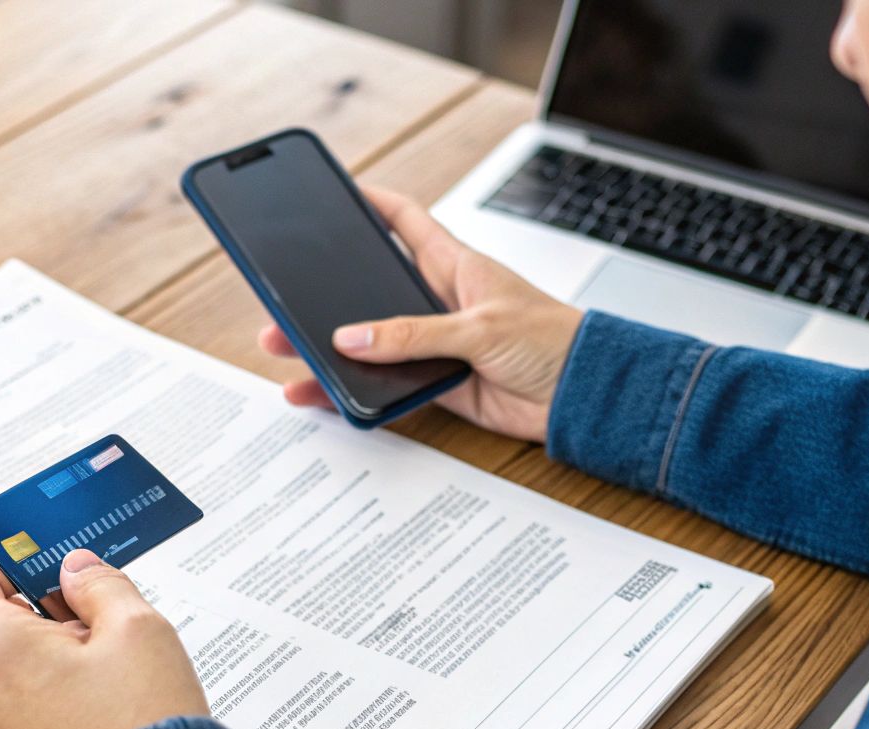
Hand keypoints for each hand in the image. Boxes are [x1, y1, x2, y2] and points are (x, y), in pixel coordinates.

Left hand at [0, 550, 209, 728]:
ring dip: (44, 669)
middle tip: (95, 634)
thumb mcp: (137, 629)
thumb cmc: (145, 724)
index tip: (39, 569)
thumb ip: (98, 584)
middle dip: (38, 623)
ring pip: (6, 678)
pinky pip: (16, 721)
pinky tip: (94, 718)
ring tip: (102, 685)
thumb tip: (76, 570)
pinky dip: (47, 710)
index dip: (1, 565)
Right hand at [262, 185, 585, 442]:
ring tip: (287, 347)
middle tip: (284, 295)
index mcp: (455, 265)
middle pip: (373, 289)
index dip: (371, 203)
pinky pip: (386, 385)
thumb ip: (413, 333)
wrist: (584, 395)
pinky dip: (356, 390)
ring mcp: (437, 343)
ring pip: (372, 342)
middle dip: (329, 292)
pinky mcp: (438, 382)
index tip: (336, 193)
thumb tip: (354, 337)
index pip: (405, 222)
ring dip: (333, 348)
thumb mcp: (479, 327)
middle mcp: (440, 300)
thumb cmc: (554, 340)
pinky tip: (325, 392)